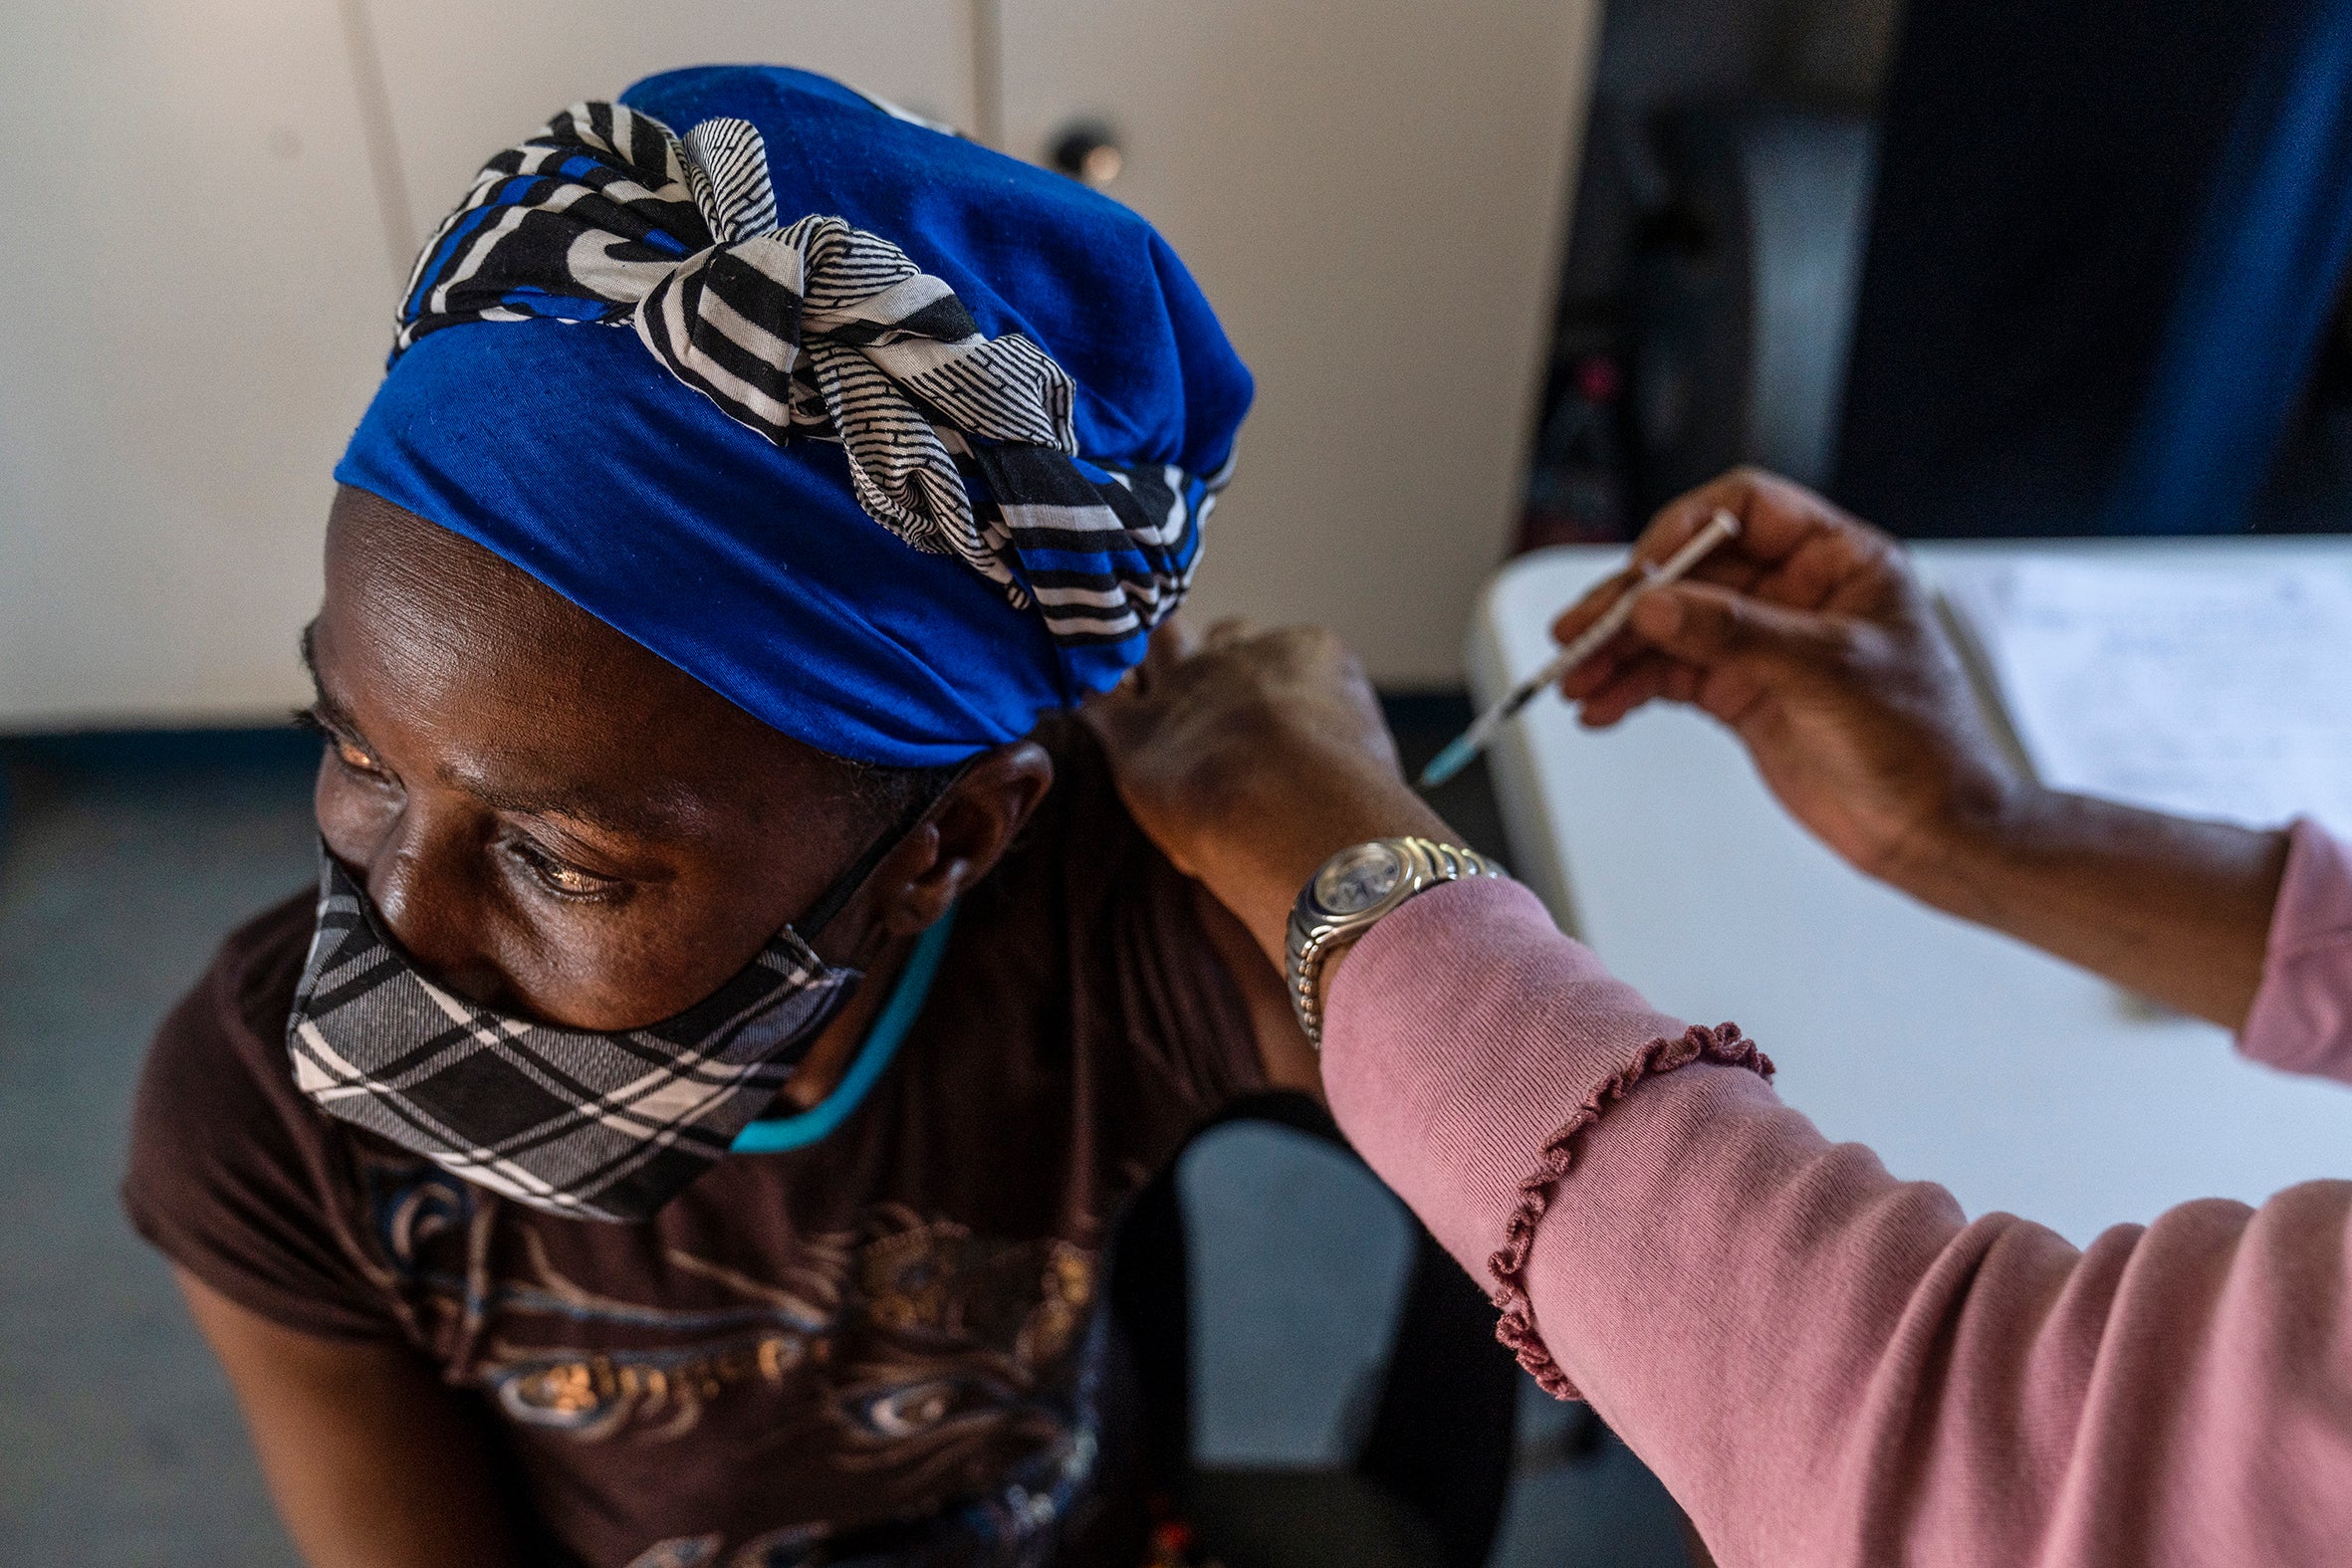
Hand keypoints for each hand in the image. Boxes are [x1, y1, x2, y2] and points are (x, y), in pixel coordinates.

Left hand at [1083, 615, 1453, 965]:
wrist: (1292, 805)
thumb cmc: (1352, 798)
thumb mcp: (1377, 760)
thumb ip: (1353, 752)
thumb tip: (1359, 787)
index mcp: (1307, 653)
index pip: (1285, 651)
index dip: (1277, 684)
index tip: (1278, 717)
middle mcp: (1241, 657)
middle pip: (1222, 634)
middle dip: (1218, 656)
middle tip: (1217, 695)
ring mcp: (1183, 687)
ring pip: (1161, 645)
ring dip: (1158, 662)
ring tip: (1153, 686)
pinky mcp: (1134, 731)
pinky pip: (1099, 697)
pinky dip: (1098, 700)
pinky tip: (1093, 707)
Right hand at [1555, 469, 2023, 885]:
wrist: (1932, 832)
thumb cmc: (1922, 745)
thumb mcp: (1829, 673)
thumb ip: (1737, 633)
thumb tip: (1659, 603)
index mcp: (1838, 562)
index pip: (1747, 509)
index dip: (1688, 528)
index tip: (1644, 568)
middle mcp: (1796, 594)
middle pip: (1693, 571)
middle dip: (1632, 602)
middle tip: (1583, 630)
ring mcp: (1765, 644)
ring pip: (1672, 626)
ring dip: (1620, 652)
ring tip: (1579, 679)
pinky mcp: (1742, 692)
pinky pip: (1673, 676)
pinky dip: (1632, 689)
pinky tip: (1603, 705)